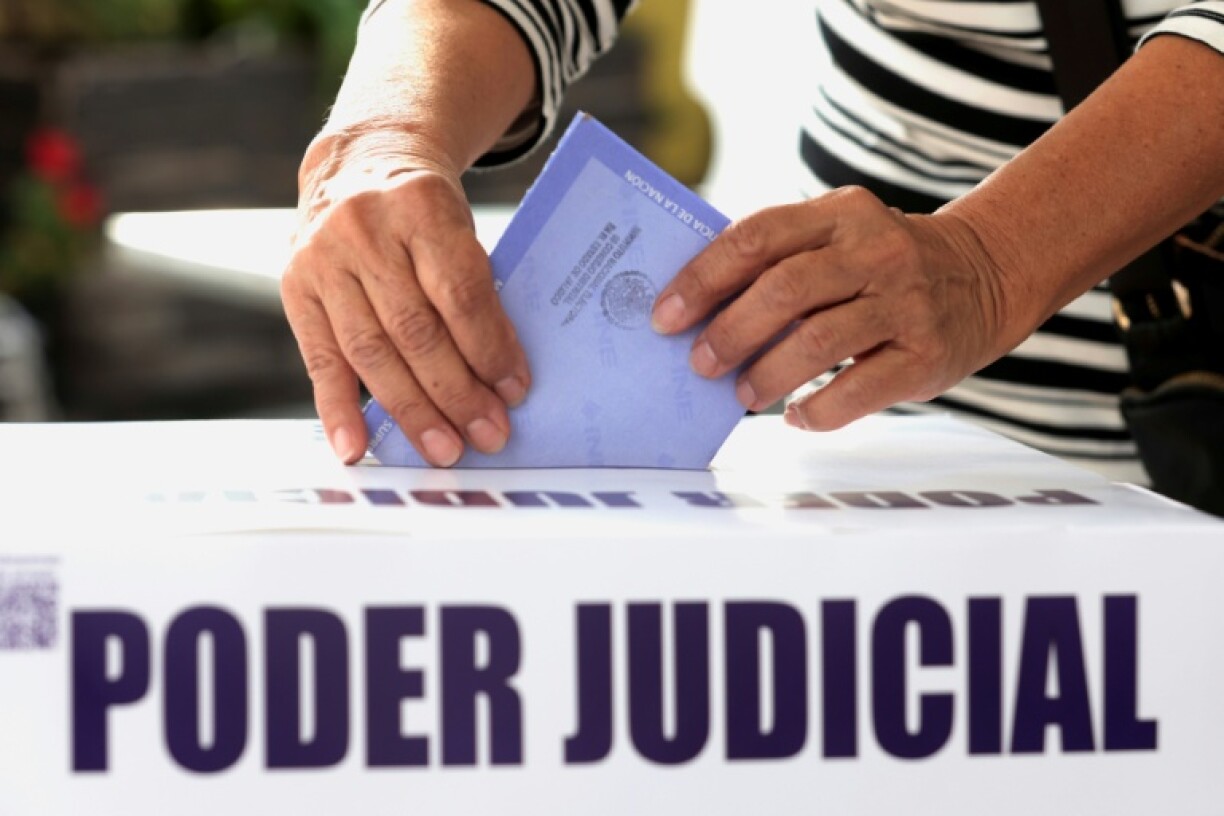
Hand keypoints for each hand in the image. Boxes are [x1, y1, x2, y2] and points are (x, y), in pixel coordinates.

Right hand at [281, 133, 530, 464]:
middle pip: (415, 329)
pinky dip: (339, 409)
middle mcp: (363, 229)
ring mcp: (322, 258)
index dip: (489, 348)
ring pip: (371, 351)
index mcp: (420, 205)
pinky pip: (320, 358)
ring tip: (445, 448)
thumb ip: (474, 290)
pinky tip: (357, 447)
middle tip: (488, 433)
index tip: (514, 390)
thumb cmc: (425, 210)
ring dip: (412, 411)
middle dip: (456, 392)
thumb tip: (499, 379)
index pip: (459, 292)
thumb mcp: (459, 227)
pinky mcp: (295, 286)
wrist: (360, 162)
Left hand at [650, 186, 1022, 430]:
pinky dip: (816, 410)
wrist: (988, 274)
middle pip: (785, 290)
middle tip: (700, 363)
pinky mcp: (926, 355)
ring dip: (767, 374)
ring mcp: (906, 304)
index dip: (704, 277)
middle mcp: (877, 252)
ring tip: (743, 393)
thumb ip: (781, 258)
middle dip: (729, 331)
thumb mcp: (841, 236)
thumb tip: (695, 307)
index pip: (758, 237)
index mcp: (842, 213)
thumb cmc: (884, 264)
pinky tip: (796, 414)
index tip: (666, 314)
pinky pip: (857, 391)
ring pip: (818, 342)